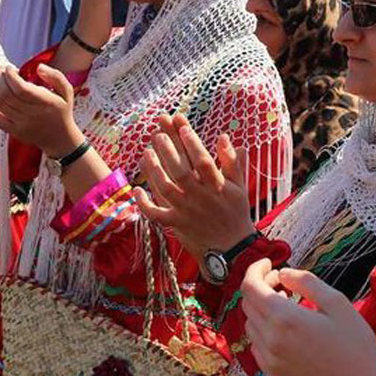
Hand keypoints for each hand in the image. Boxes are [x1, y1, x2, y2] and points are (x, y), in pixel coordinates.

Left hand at [0, 63, 81, 156]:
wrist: (60, 140)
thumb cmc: (62, 112)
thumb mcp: (67, 91)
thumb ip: (55, 76)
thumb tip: (38, 67)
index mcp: (46, 103)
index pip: (21, 89)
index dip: (11, 76)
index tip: (10, 68)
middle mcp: (32, 115)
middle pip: (7, 95)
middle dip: (0, 79)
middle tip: (1, 71)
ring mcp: (21, 125)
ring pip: (0, 104)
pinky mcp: (14, 131)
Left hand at [134, 114, 254, 255]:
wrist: (231, 248)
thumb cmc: (236, 212)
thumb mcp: (239, 186)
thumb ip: (233, 162)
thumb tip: (224, 137)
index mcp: (217, 187)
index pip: (204, 162)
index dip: (193, 144)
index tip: (183, 126)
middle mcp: (200, 198)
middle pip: (181, 172)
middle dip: (168, 151)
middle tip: (158, 134)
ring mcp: (186, 212)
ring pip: (166, 189)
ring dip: (154, 170)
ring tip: (146, 152)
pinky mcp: (176, 224)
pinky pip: (156, 214)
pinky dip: (144, 204)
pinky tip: (137, 189)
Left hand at [242, 260, 375, 375]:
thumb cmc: (356, 344)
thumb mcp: (337, 302)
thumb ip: (306, 281)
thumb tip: (283, 273)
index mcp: (284, 319)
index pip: (250, 287)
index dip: (255, 270)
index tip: (269, 264)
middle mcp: (270, 340)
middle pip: (248, 304)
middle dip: (261, 288)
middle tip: (283, 284)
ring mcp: (269, 361)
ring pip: (251, 325)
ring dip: (262, 311)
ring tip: (287, 307)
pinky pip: (257, 347)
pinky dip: (264, 333)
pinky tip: (286, 332)